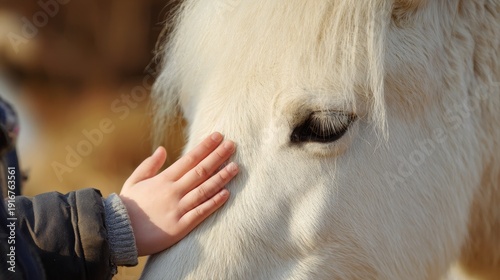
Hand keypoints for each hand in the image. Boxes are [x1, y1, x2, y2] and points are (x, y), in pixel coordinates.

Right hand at [119, 132, 237, 255]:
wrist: (117, 233)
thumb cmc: (126, 206)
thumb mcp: (134, 181)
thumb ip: (149, 165)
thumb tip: (163, 149)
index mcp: (163, 179)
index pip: (189, 159)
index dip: (205, 147)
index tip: (218, 136)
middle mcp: (173, 191)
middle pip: (201, 171)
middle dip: (218, 156)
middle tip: (233, 145)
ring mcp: (178, 208)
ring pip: (204, 190)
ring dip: (221, 178)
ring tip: (236, 167)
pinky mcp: (180, 226)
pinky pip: (201, 212)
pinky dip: (214, 202)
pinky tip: (227, 194)